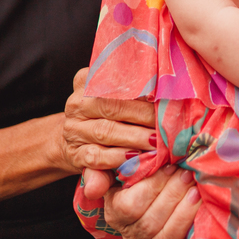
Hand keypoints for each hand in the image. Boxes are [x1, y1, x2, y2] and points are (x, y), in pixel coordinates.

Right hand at [61, 67, 156, 194]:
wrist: (72, 141)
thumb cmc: (103, 114)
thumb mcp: (113, 96)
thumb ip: (131, 90)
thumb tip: (157, 83)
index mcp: (86, 80)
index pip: (114, 80)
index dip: (140, 88)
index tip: (162, 93)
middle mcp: (77, 103)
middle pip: (111, 106)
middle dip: (142, 115)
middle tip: (166, 121)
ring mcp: (73, 130)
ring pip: (106, 131)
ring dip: (134, 137)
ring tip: (156, 141)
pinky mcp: (74, 154)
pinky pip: (96, 156)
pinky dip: (117, 158)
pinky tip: (134, 157)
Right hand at [103, 164, 200, 238]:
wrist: (158, 203)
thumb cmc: (140, 181)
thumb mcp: (120, 174)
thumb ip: (106, 171)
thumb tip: (93, 185)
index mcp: (114, 210)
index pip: (128, 205)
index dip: (150, 185)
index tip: (167, 163)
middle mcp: (128, 231)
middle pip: (147, 219)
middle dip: (169, 191)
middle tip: (185, 170)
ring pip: (162, 231)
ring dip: (181, 205)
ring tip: (193, 183)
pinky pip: (175, 238)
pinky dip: (187, 218)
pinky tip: (198, 199)